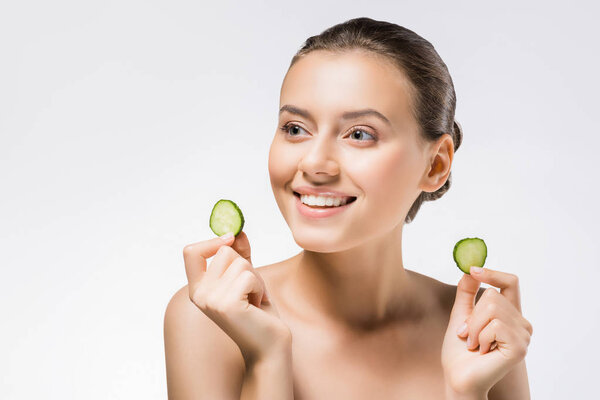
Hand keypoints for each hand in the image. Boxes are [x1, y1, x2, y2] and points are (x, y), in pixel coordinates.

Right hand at [183, 230, 291, 365]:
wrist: (269, 347)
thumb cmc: (258, 314)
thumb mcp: (247, 279)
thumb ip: (240, 255)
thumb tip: (238, 231)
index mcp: (198, 288)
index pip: (190, 252)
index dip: (211, 241)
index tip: (230, 239)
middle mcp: (199, 294)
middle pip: (225, 251)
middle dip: (246, 265)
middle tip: (250, 291)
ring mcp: (210, 300)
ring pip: (240, 262)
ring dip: (256, 278)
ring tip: (254, 300)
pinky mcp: (226, 305)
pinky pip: (249, 275)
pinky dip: (259, 287)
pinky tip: (256, 306)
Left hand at [441, 267, 532, 396]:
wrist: (458, 377)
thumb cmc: (460, 351)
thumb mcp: (461, 315)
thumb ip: (467, 293)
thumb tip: (470, 270)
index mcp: (509, 314)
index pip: (510, 283)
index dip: (494, 273)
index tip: (474, 270)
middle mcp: (521, 323)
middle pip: (494, 296)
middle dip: (472, 315)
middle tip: (468, 335)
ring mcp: (523, 335)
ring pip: (493, 308)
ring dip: (474, 328)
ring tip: (475, 344)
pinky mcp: (520, 347)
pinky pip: (495, 325)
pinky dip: (481, 337)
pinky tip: (483, 351)